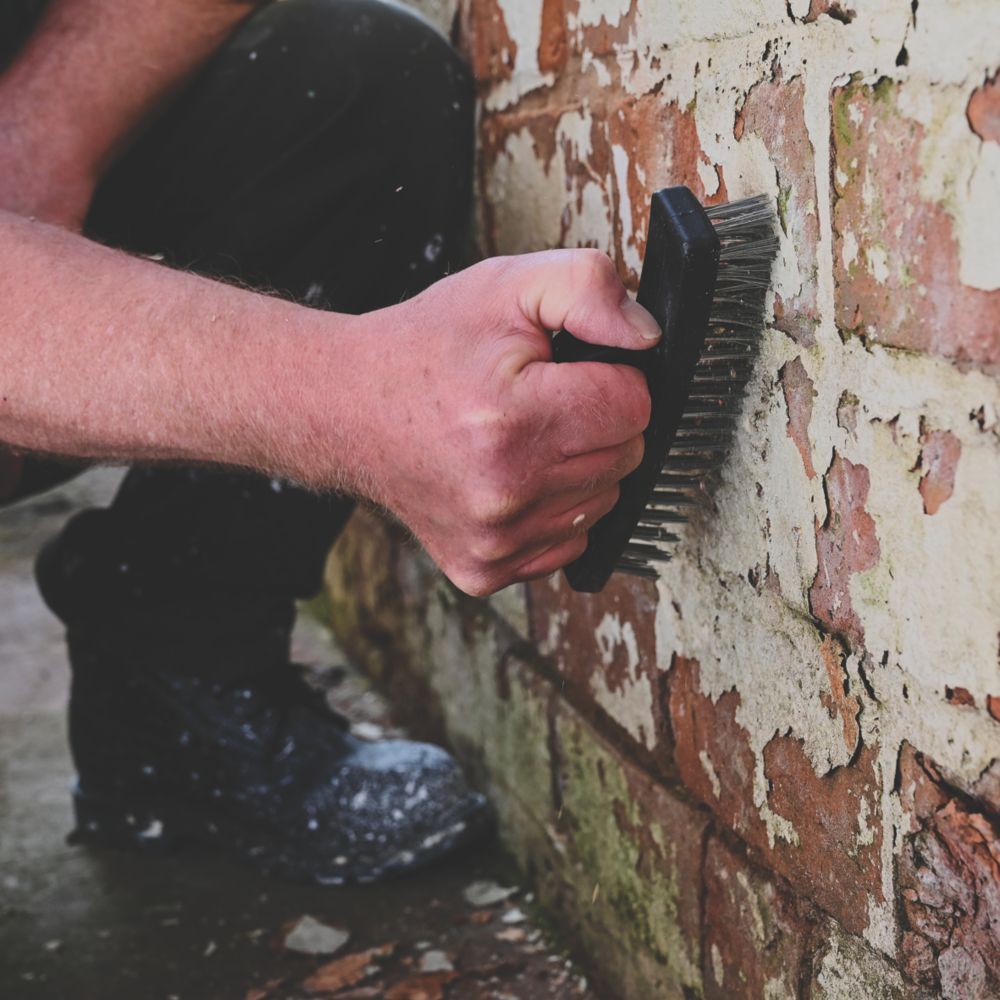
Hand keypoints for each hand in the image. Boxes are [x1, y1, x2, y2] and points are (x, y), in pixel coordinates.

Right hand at [354, 249, 659, 595]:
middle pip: (626, 456)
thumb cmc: (427, 349)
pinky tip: (511, 478)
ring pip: (602, 501)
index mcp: (513, 421)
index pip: (634, 406)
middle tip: (540, 400)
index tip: (567, 371)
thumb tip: (646, 337)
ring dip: (579, 467)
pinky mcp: (485, 570)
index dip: (610, 377)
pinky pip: (567, 541)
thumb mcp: (505, 286)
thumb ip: (588, 289)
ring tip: (519, 438)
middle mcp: (505, 493)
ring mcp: (495, 541)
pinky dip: (553, 509)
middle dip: (597, 421)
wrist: (347, 410)